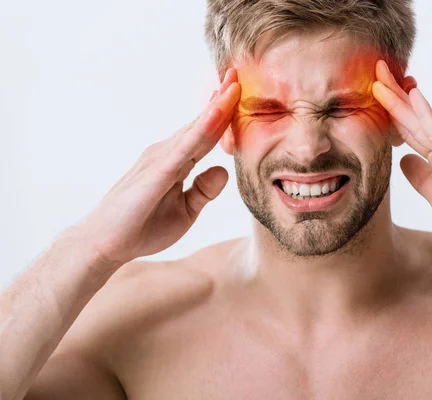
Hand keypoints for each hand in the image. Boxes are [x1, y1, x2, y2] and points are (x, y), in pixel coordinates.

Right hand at [76, 69, 240, 266]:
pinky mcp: (156, 172)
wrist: (104, 244)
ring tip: (233, 84)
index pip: (206, 133)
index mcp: (175, 161)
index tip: (240, 92)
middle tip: (238, 74)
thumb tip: (222, 171)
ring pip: (195, 130)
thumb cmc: (141, 226)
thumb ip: (203, 190)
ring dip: (216, 107)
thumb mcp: (185, 211)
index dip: (224, 113)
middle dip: (221, 99)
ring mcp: (159, 159)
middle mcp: (166, 153)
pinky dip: (203, 129)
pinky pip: (186, 148)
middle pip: (201, 124)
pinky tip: (218, 115)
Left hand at [372, 60, 431, 253]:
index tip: (370, 96)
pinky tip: (411, 95)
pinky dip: (425, 113)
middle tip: (373, 71)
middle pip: (413, 118)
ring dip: (400, 97)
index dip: (390, 113)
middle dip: (391, 96)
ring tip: (381, 75)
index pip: (410, 130)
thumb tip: (403, 160)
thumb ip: (422, 178)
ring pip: (422, 119)